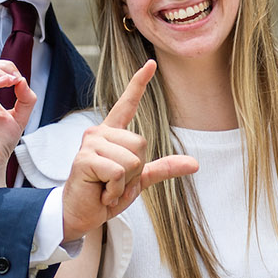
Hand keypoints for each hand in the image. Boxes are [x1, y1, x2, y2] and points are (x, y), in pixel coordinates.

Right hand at [61, 60, 198, 241]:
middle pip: (141, 144)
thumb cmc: (106, 193)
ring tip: (107, 186)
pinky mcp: (84, 159)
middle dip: (135, 170)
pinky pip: (119, 172)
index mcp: (112, 133)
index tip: (150, 63)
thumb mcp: (139, 180)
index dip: (139, 83)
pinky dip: (115, 189)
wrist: (83, 214)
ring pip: (132, 159)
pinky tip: (101, 192)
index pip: (127, 103)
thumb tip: (195, 164)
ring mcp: (91, 144)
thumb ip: (163, 168)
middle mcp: (100, 133)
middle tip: (115, 181)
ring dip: (124, 182)